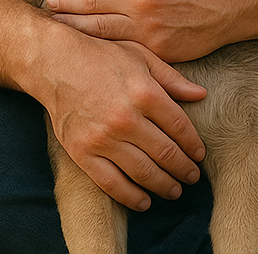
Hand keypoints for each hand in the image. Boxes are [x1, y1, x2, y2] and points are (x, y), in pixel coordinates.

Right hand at [37, 27, 206, 210]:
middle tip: (192, 177)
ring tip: (175, 190)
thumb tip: (201, 94)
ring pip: (144, 172)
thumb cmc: (101, 56)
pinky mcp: (83, 153)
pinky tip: (144, 201)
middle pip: (166, 153)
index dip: (193, 145)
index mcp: (145, 93)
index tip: (200, 155)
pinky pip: (111, 183)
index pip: (179, 127)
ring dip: (164, 186)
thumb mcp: (141, 56)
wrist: (55, 63)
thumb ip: (172, 79)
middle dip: (184, 169)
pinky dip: (131, 197)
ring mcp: (103, 139)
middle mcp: (126, 119)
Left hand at [47, 0, 237, 61]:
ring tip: (55, 20)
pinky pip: (119, 46)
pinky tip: (84, 43)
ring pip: (99, 26)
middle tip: (48, 0)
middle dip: (65, 0)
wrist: (233, 6)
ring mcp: (146, 26)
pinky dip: (98, 44)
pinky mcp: (154, 49)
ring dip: (73, 23)